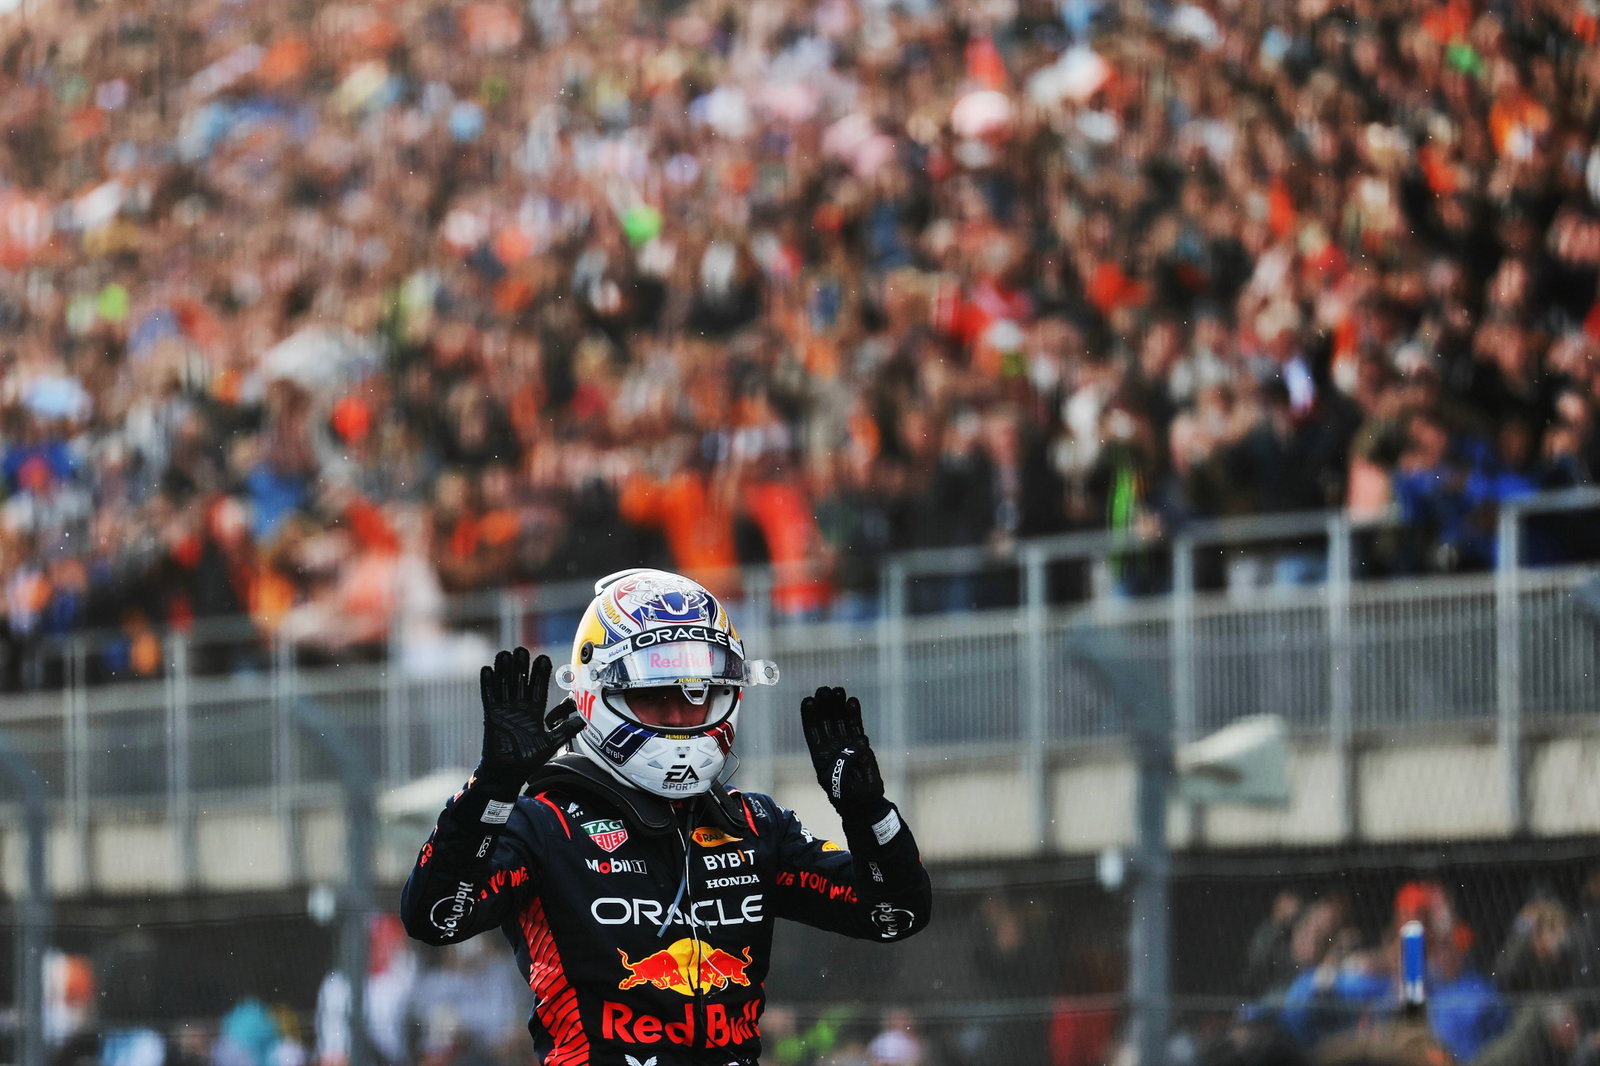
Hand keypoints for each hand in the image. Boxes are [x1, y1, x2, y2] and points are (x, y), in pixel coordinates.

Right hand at [480, 647, 582, 774]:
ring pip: (504, 685)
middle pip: (520, 681)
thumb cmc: (527, 760)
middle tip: (523, 650)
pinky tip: (487, 670)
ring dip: (504, 670)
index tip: (544, 658)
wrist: (507, 773)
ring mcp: (504, 710)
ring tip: (506, 654)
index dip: (540, 673)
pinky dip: (487, 684)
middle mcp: (519, 707)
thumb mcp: (550, 743)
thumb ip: (565, 730)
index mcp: (534, 711)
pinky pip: (489, 696)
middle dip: (522, 666)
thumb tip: (583, 720)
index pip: (538, 687)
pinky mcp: (491, 715)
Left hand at [801, 686, 884, 814]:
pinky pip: (856, 725)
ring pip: (840, 719)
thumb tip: (857, 742)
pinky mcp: (861, 744)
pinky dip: (854, 714)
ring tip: (838, 690)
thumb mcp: (836, 781)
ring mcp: (846, 743)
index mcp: (819, 753)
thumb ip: (843, 762)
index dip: (808, 716)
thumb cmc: (846, 795)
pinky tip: (852, 701)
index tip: (808, 701)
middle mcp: (831, 745)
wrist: (863, 803)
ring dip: (838, 705)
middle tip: (824, 690)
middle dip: (824, 705)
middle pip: (825, 720)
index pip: (812, 730)